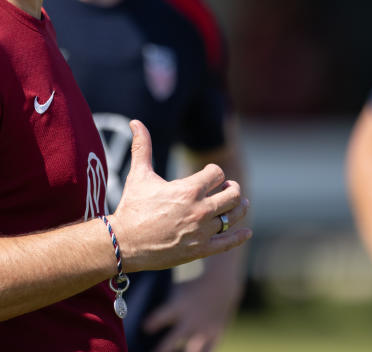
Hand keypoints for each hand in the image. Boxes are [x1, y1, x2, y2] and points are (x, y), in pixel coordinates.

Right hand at [111, 120, 250, 271]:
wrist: (124, 243)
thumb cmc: (132, 207)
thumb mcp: (139, 175)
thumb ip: (142, 147)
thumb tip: (135, 121)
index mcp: (189, 189)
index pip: (217, 173)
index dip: (214, 172)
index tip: (210, 174)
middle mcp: (200, 210)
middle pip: (233, 194)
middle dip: (232, 187)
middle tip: (229, 187)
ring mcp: (202, 231)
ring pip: (233, 216)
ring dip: (239, 207)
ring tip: (240, 204)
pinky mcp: (200, 249)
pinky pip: (228, 242)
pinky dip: (240, 236)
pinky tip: (247, 231)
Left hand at [143, 262, 243, 351]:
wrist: (221, 284)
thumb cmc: (189, 288)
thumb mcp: (174, 291)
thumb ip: (160, 306)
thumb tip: (136, 320)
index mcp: (179, 305)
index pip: (163, 315)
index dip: (153, 322)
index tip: (144, 328)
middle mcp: (191, 320)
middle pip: (173, 340)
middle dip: (161, 350)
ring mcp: (204, 330)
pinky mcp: (215, 336)